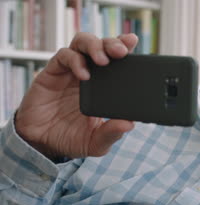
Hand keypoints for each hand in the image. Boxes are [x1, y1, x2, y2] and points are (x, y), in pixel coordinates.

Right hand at [15, 32, 137, 158]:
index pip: (118, 60)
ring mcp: (71, 71)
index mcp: (106, 86)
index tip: (133, 41)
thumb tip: (129, 124)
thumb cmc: (71, 139)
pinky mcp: (52, 73)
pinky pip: (63, 56)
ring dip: (94, 46)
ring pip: (82, 43)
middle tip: (121, 51)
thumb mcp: (96, 142)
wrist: (41, 143)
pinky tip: (83, 75)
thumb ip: (111, 133)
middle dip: (113, 43)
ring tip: (102, 60)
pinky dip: (74, 61)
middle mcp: (90, 74)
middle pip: (102, 45)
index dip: (125, 47)